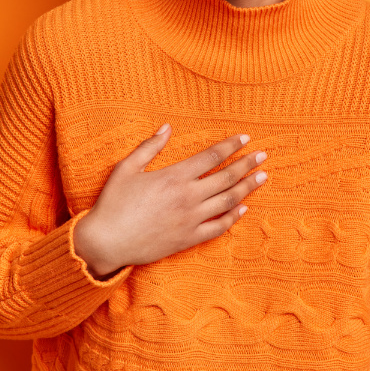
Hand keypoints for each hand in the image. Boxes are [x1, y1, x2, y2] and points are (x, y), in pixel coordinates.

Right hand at [73, 125, 266, 277]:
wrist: (106, 243)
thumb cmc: (113, 203)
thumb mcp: (127, 168)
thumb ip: (150, 146)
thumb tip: (167, 127)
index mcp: (174, 176)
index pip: (211, 156)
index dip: (231, 146)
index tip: (246, 137)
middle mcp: (188, 197)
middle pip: (226, 177)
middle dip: (247, 164)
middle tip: (263, 155)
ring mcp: (191, 219)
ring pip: (227, 201)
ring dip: (247, 188)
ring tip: (262, 177)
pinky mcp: (188, 238)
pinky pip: (218, 227)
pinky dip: (234, 217)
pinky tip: (244, 208)